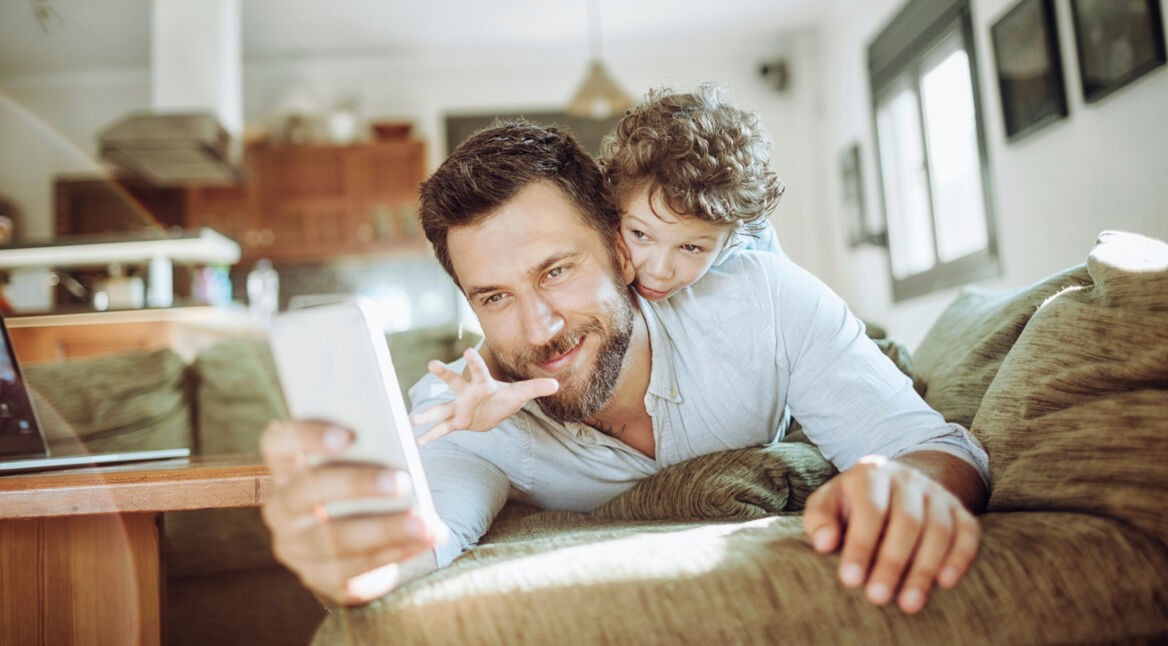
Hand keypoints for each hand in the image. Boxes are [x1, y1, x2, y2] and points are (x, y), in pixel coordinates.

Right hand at [259, 420, 445, 604]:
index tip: (348, 435)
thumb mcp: (361, 467)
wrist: (359, 544)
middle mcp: (281, 508)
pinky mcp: (317, 577)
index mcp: (286, 468)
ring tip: (424, 523)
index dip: (307, 436)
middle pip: (308, 491)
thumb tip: (400, 453)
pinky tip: (423, 541)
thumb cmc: (363, 489)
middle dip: (357, 485)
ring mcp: (295, 547)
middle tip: (403, 481)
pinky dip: (393, 554)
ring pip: (333, 539)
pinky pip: (353, 570)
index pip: (278, 444)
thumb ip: (370, 453)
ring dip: (384, 530)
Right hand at [411, 347, 557, 445]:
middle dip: (444, 374)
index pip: (479, 371)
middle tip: (431, 364)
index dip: (474, 362)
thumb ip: (535, 388)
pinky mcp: (456, 421)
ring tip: (411, 420)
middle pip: (454, 382)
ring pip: (441, 408)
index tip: (467, 350)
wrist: (492, 411)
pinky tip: (417, 443)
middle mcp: (467, 393)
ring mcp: (459, 407)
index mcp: (482, 384)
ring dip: (428, 414)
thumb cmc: (504, 398)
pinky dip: (430, 436)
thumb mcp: (519, 394)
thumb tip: (556, 384)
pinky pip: (442, 429)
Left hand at [802, 455, 980, 613]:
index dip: (861, 545)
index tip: (850, 580)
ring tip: (909, 604)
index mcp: (872, 474)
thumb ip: (820, 520)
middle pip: (907, 522)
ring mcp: (937, 493)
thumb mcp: (829, 502)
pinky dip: (960, 557)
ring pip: (939, 530)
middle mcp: (908, 480)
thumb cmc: (852, 502)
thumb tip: (824, 544)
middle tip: (878, 598)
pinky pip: (968, 532)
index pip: (870, 510)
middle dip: (892, 563)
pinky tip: (946, 583)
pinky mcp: (959, 509)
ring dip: (924, 569)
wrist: (896, 482)